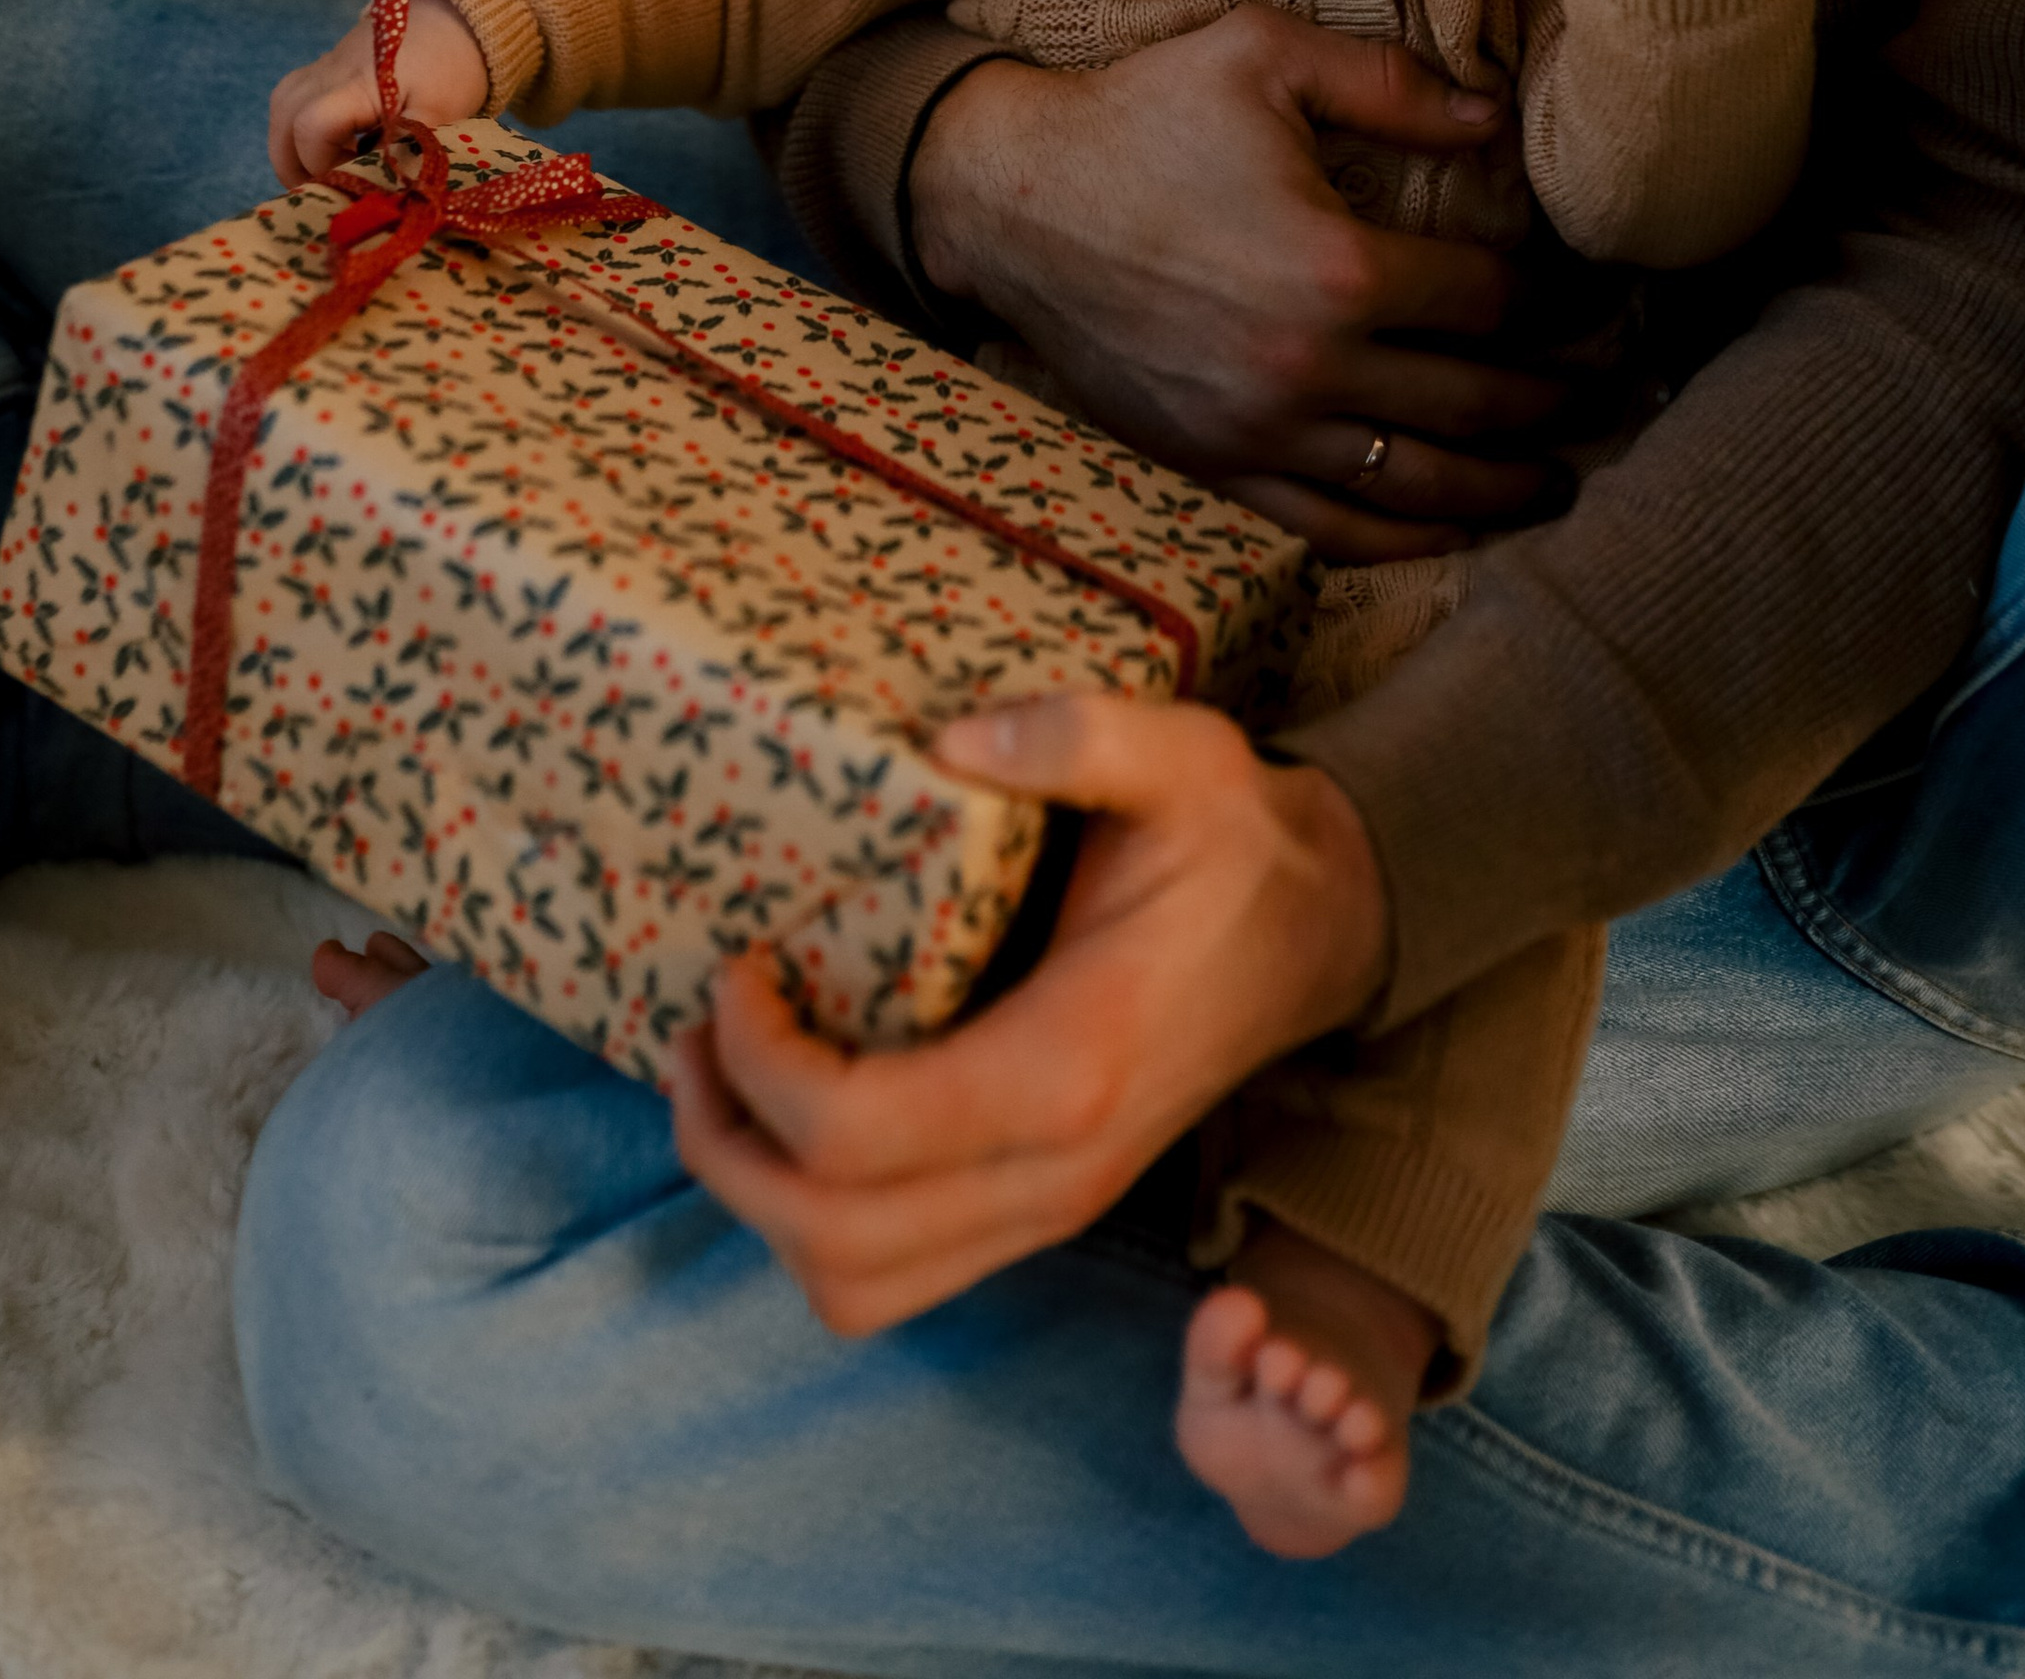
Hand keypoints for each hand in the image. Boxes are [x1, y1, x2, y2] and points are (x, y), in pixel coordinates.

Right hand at [269, 0, 491, 187]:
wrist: (450, 22)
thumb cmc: (448, 69)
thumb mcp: (439, 114)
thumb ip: (406, 148)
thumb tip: (377, 185)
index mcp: (356, 83)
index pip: (311, 128)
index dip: (321, 164)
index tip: (352, 177)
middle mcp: (326, 74)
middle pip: (283, 126)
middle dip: (297, 167)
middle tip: (332, 186)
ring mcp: (319, 69)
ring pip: (280, 114)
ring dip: (293, 151)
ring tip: (328, 171)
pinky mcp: (320, 71)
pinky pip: (290, 103)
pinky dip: (298, 133)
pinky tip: (331, 149)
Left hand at [671, 698, 1386, 1335]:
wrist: (1327, 932)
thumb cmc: (1237, 841)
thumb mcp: (1183, 756)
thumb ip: (1078, 736)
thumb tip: (954, 738)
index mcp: (1069, 1067)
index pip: (858, 1138)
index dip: (760, 1066)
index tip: (739, 967)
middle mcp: (1054, 1172)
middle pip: (832, 1244)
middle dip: (727, 1150)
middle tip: (696, 1036)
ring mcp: (1048, 1207)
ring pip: (857, 1287)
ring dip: (761, 1201)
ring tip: (725, 1081)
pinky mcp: (1040, 1208)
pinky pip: (896, 1272)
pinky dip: (816, 1218)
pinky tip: (796, 1108)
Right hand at [907, 7, 1569, 558]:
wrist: (1006, 201)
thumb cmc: (1137, 116)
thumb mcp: (1263, 59)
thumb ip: (1392, 85)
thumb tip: (1500, 115)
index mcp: (1337, 265)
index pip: (1493, 301)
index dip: (1562, 303)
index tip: (1601, 302)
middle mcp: (1309, 367)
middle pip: (1480, 404)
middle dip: (1565, 403)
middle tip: (1621, 399)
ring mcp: (1260, 433)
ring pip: (1422, 487)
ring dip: (1508, 490)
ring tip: (1566, 482)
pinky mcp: (1213, 468)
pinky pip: (1334, 531)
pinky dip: (1408, 540)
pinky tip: (1454, 529)